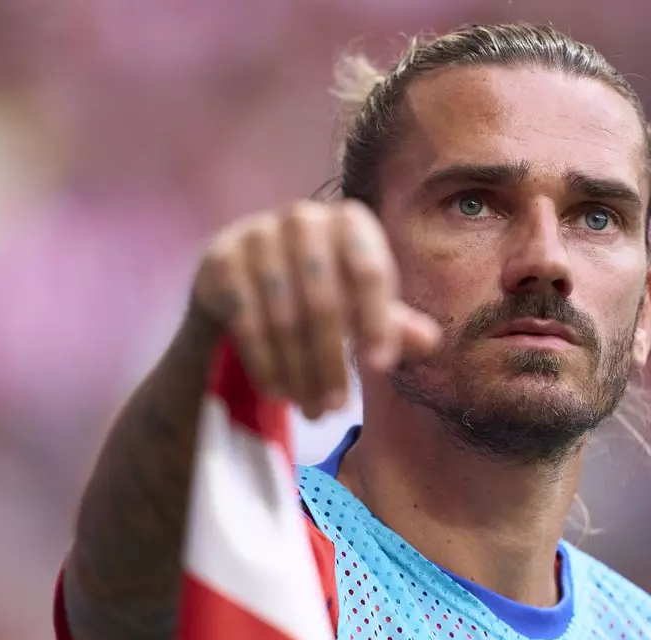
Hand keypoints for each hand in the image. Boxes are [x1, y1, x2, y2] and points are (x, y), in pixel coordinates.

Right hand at [191, 200, 441, 418]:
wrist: (245, 275)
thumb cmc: (321, 289)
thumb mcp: (361, 304)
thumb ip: (392, 322)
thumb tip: (429, 341)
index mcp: (349, 221)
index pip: (369, 272)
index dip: (377, 321)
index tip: (381, 367)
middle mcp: (302, 218)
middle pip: (323, 302)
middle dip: (331, 362)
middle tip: (336, 408)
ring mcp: (257, 235)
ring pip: (284, 318)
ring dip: (299, 373)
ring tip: (313, 409)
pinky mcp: (222, 260)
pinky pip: (247, 322)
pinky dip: (266, 365)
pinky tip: (280, 393)